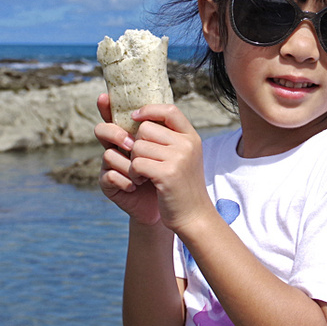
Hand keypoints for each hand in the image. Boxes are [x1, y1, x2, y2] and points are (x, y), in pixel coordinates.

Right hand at [93, 94, 161, 226]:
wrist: (171, 205)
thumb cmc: (171, 174)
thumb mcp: (173, 149)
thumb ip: (165, 130)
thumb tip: (163, 109)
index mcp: (131, 135)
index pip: (115, 116)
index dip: (107, 106)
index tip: (104, 97)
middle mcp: (117, 147)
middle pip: (103, 129)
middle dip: (116, 134)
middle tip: (131, 144)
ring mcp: (110, 165)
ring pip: (109, 154)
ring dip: (130, 166)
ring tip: (145, 177)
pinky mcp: (108, 184)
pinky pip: (110, 175)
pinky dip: (126, 181)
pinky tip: (136, 187)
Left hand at [97, 97, 213, 234]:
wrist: (193, 216)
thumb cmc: (181, 186)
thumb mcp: (182, 157)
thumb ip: (168, 138)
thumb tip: (142, 118)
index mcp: (191, 137)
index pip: (169, 110)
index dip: (149, 109)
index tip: (135, 116)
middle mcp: (187, 144)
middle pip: (145, 129)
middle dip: (137, 144)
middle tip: (142, 161)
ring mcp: (178, 158)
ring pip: (138, 146)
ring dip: (133, 161)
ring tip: (142, 174)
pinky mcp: (167, 174)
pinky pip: (136, 163)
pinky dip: (133, 173)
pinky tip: (141, 181)